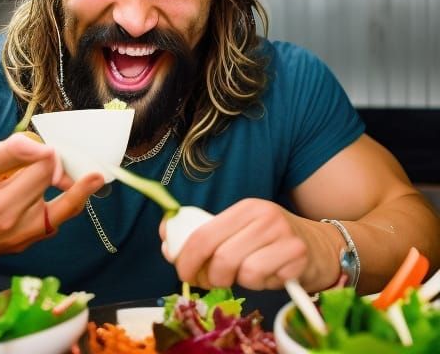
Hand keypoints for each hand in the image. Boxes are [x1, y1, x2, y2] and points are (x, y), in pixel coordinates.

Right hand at [0, 133, 103, 276]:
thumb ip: (8, 152)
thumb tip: (41, 146)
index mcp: (3, 204)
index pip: (44, 168)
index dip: (47, 151)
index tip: (44, 144)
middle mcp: (19, 226)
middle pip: (57, 186)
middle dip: (60, 166)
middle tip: (66, 154)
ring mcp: (25, 238)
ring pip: (65, 210)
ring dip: (76, 190)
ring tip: (95, 177)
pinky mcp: (26, 244)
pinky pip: (54, 222)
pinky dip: (64, 206)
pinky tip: (65, 192)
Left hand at [158, 198, 313, 290]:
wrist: (324, 248)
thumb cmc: (273, 243)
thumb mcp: (242, 232)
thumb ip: (209, 238)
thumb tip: (168, 247)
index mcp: (243, 208)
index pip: (203, 233)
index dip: (187, 257)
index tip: (181, 272)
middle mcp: (262, 216)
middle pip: (219, 255)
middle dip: (209, 276)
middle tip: (211, 282)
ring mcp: (282, 235)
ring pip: (241, 271)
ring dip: (239, 281)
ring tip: (249, 274)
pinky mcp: (297, 257)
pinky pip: (264, 279)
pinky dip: (262, 284)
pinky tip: (271, 276)